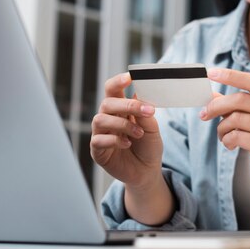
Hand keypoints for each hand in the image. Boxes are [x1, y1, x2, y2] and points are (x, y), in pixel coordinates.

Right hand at [90, 72, 163, 188]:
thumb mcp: (152, 127)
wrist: (147, 171)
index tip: (130, 77)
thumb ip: (145, 112)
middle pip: (107, 103)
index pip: (113, 89)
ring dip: (123, 124)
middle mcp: (108, 118)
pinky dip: (115, 140)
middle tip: (147, 111)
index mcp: (120, 108)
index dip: (118, 81)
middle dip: (127, 105)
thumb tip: (139, 95)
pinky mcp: (97, 150)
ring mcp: (100, 133)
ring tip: (139, 133)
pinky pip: (98, 139)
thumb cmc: (148, 146)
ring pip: (100, 119)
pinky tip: (128, 144)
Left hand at [201, 68, 249, 190]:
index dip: (231, 75)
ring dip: (222, 128)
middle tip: (204, 113)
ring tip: (223, 136)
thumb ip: (240, 107)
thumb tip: (213, 96)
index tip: (211, 73)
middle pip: (240, 99)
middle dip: (217, 106)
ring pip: (236, 118)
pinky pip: (237, 136)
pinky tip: (230, 144)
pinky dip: (227, 140)